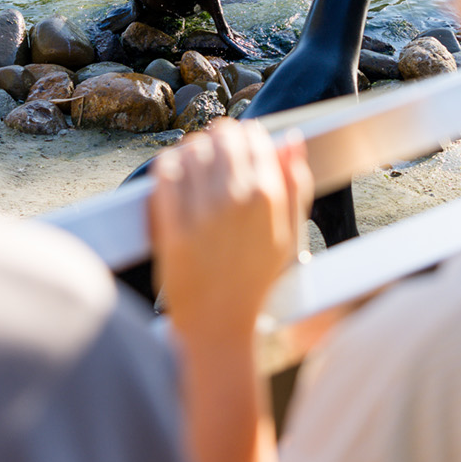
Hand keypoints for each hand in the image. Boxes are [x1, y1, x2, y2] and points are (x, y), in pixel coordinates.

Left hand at [149, 120, 313, 338]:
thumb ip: (295, 184)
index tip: (237, 144)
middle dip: (216, 139)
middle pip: (220, 137)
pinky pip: (165, 173)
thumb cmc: (255, 281)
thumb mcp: (290, 235)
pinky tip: (173, 176)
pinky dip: (168, 166)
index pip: (252, 137)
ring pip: (191, 149)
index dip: (243, 135)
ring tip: (193, 164)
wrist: (219, 325)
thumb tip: (291, 140)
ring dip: (191, 150)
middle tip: (213, 152)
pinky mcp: (172, 226)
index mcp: (267, 197)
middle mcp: (235, 199)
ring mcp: (202, 212)